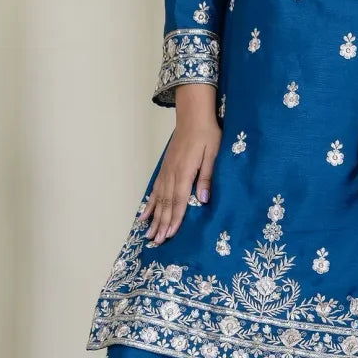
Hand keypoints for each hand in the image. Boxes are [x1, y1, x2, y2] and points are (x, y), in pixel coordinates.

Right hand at [140, 84, 219, 244]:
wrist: (193, 115)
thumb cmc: (207, 133)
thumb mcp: (213, 154)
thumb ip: (207, 177)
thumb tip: (203, 200)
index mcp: (185, 172)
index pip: (179, 201)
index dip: (174, 220)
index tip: (169, 235)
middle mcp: (172, 174)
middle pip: (165, 204)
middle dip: (161, 224)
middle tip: (156, 242)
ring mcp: (166, 171)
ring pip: (158, 198)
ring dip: (154, 218)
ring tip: (148, 234)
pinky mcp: (165, 168)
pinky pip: (155, 189)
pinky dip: (149, 203)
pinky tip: (144, 213)